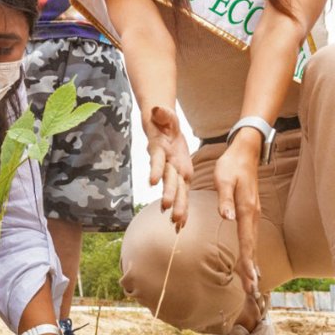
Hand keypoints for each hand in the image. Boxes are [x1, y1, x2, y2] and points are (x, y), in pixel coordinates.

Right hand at [146, 105, 192, 227]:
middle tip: (165, 208)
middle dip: (167, 194)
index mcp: (162, 150)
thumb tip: (157, 109)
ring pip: (175, 191)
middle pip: (167, 180)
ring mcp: (172, 172)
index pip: (158, 161)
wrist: (162, 128)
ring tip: (176, 223)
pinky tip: (181, 225)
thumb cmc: (163, 120)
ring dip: (176, 207)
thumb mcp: (164, 114)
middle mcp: (166, 164)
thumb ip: (162, 113)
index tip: (152, 182)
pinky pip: (182, 194)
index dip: (155, 170)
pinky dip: (181, 209)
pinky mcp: (181, 176)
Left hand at [213, 129, 262, 297]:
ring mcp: (254, 214)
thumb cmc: (231, 165)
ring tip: (253, 285)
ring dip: (253, 264)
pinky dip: (252, 252)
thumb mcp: (223, 179)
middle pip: (253, 247)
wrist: (245, 151)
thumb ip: (224, 199)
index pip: (246, 240)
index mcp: (245, 208)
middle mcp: (253, 215)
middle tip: (253, 293)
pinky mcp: (252, 212)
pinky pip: (252, 237)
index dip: (247, 260)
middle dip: (253, 270)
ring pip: (254, 244)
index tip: (249, 278)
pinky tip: (251, 262)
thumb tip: (227, 218)